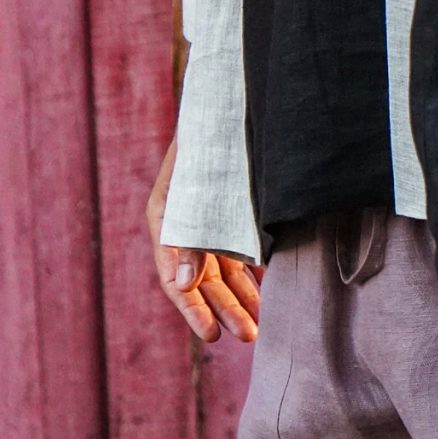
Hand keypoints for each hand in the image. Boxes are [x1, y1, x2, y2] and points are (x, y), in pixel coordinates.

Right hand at [147, 137, 263, 342]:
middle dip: (225, 311)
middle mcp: (186, 228)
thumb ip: (187, 238)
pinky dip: (254, 274)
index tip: (212, 337)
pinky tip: (271, 291)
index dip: (193, 311)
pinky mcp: (231, 215)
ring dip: (242, 299)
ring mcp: (209, 222)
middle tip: (249, 337)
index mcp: (166, 221)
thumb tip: (184, 285)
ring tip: (260, 325)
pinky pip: (241, 254)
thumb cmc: (208, 140)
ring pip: (225, 272)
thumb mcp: (193, 187)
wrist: (226, 101)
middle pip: (204, 282)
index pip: (176, 280)